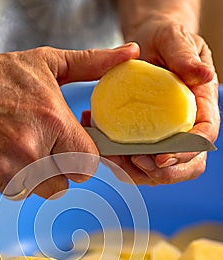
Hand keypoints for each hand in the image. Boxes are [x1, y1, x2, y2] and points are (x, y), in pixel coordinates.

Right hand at [0, 34, 138, 196]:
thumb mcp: (47, 64)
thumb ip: (92, 64)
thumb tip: (129, 54)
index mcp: (53, 122)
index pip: (88, 165)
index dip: (79, 159)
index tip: (67, 149)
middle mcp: (32, 149)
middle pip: (61, 186)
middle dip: (53, 171)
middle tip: (34, 146)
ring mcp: (6, 168)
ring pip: (33, 191)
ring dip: (25, 176)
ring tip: (9, 147)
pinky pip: (4, 192)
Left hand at [95, 18, 219, 185]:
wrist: (145, 44)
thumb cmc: (163, 40)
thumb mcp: (173, 39)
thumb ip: (185, 56)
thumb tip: (204, 75)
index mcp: (201, 105)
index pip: (204, 137)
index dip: (187, 152)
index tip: (162, 157)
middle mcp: (188, 128)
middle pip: (187, 165)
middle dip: (163, 173)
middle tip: (135, 162)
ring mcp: (168, 139)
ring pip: (161, 172)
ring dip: (137, 172)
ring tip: (112, 156)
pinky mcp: (147, 143)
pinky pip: (138, 165)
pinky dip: (121, 164)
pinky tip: (104, 150)